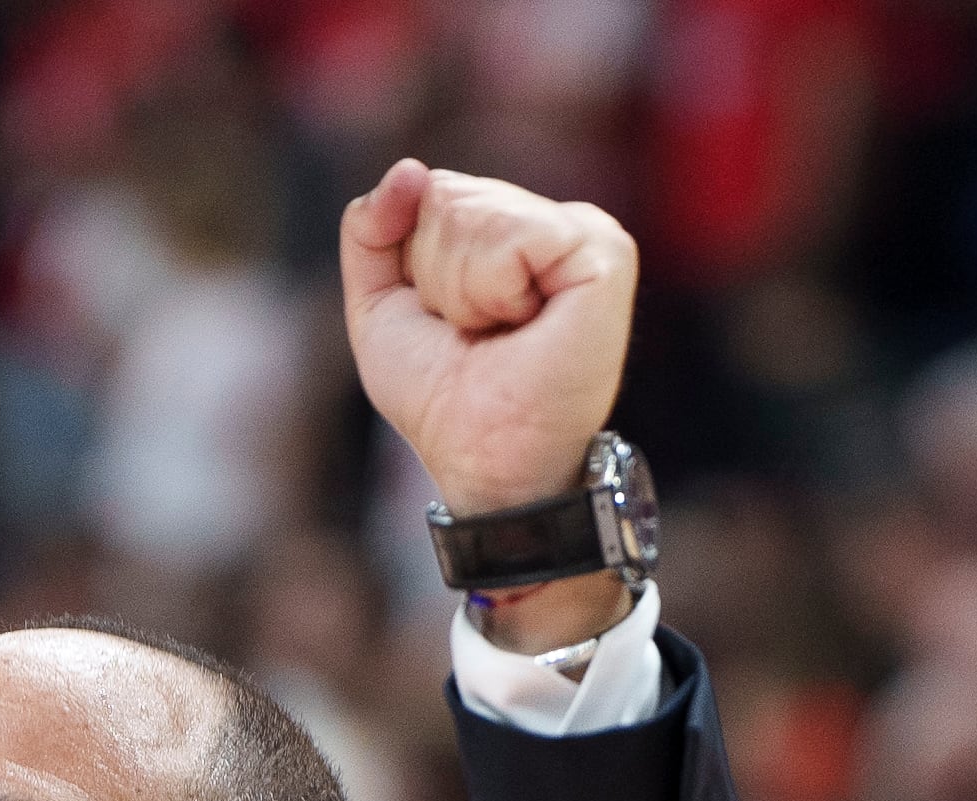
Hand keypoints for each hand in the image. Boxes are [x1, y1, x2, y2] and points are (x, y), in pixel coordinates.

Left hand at [341, 160, 638, 652]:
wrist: (480, 453)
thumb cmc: (440, 392)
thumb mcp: (379, 304)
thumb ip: (372, 230)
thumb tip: (410, 169)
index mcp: (509, 228)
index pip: (434, 191)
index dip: (415, 263)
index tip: (449, 320)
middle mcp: (552, 222)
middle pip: (449, 194)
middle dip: (435, 274)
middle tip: (473, 332)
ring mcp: (585, 232)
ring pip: (474, 211)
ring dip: (461, 287)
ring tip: (498, 331)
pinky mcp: (604, 252)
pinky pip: (510, 236)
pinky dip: (492, 289)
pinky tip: (523, 322)